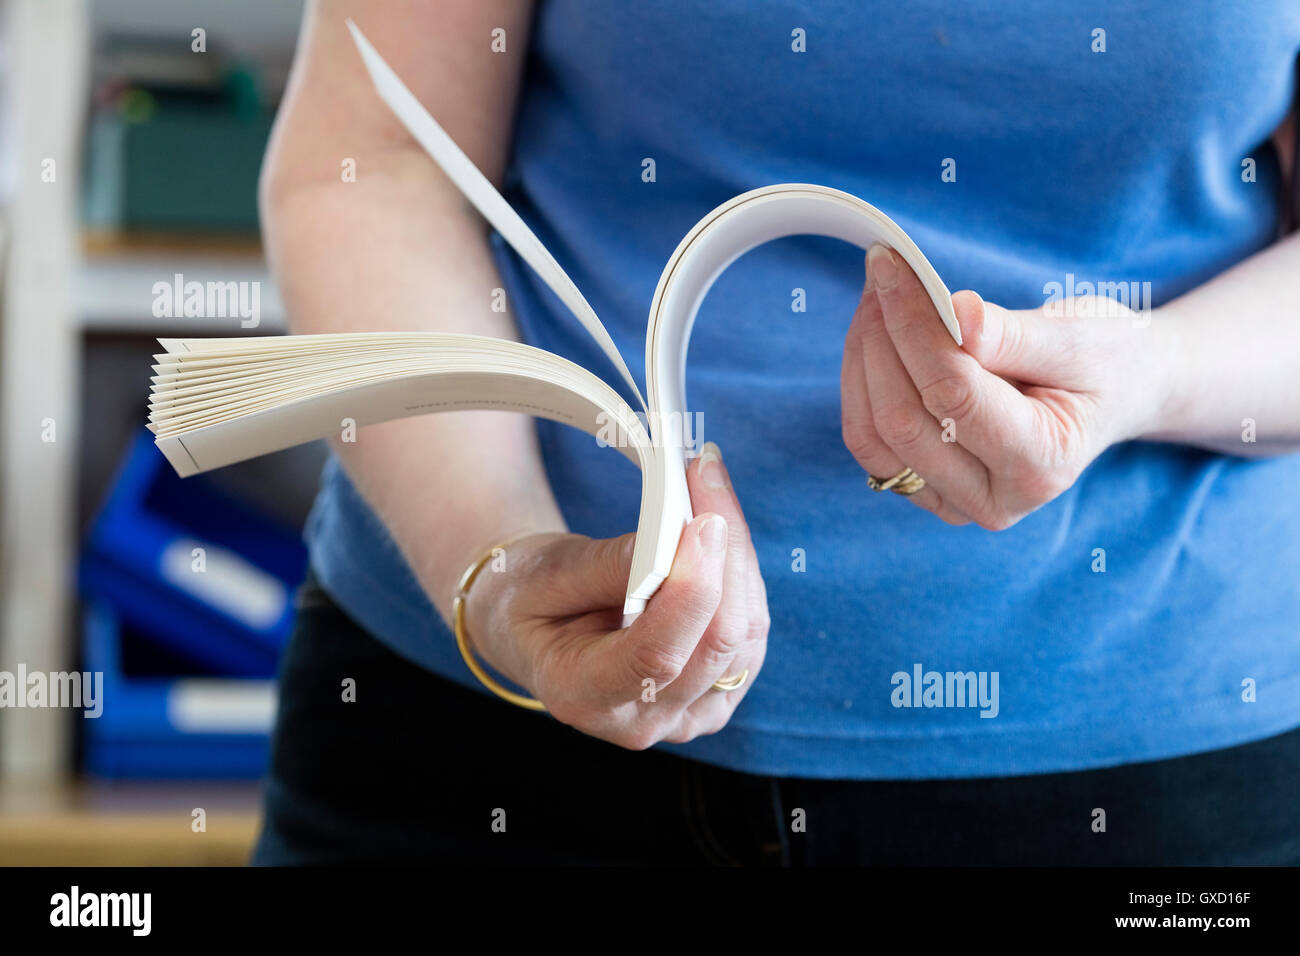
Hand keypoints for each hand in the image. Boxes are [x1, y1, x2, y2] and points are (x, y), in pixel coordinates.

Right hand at [460, 442, 768, 748]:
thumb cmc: (530, 599)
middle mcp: (642, 720)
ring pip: (745, 633)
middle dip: (724, 552)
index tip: (704, 523)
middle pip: (715, 643)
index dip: (690, 591)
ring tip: (709, 486)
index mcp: (584, 696)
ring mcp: (686, 714)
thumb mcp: (546, 576)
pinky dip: (741, 572)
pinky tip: (719, 529)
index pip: (656, 656)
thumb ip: (609, 567)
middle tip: (707, 474)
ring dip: (737, 552)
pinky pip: (751, 632)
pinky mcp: (716, 692)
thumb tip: (676, 541)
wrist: (536, 629)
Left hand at [841, 243, 1171, 529]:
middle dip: (882, 339)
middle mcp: (991, 500)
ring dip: (862, 357)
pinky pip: (868, 438)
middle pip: (903, 420)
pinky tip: (876, 333)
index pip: (953, 394)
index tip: (892, 267)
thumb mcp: (1076, 338)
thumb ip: (1013, 334)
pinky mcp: (922, 487)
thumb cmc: (1102, 360)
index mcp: (1040, 465)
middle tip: (882, 274)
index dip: (914, 327)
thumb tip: (957, 312)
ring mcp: (951, 502)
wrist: (1113, 393)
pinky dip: (861, 380)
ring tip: (878, 297)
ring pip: (872, 433)